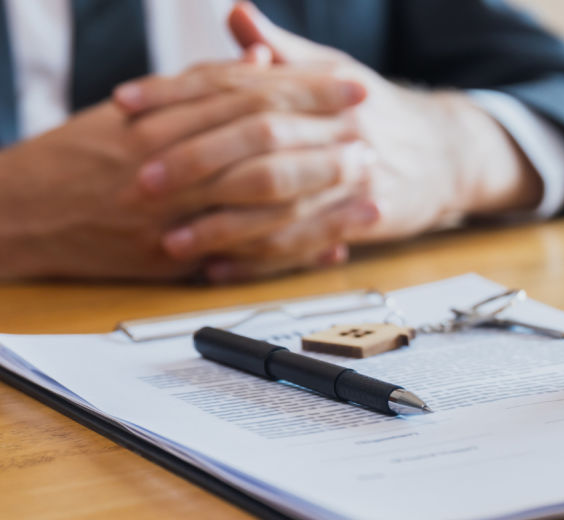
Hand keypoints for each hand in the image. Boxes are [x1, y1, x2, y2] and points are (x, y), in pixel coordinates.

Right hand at [0, 75, 341, 279]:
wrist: (23, 210)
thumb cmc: (81, 154)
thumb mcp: (139, 108)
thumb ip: (204, 85)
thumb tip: (261, 61)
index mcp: (167, 119)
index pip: (251, 95)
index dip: (308, 88)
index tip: (353, 85)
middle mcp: (173, 163)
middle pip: (265, 145)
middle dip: (325, 139)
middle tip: (372, 134)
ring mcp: (175, 213)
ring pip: (263, 202)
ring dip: (321, 197)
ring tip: (368, 188)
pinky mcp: (175, 258)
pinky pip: (246, 255)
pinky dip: (291, 251)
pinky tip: (332, 246)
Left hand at [113, 2, 541, 281]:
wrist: (449, 154)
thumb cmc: (379, 113)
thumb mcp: (334, 71)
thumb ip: (282, 50)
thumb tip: (237, 14)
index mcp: (319, 86)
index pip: (238, 84)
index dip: (178, 93)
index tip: (125, 105)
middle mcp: (335, 127)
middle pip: (254, 142)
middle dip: (192, 162)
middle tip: (140, 181)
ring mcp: (351, 175)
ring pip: (277, 200)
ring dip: (219, 223)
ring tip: (170, 238)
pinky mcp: (363, 219)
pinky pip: (303, 244)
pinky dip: (257, 259)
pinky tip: (217, 267)